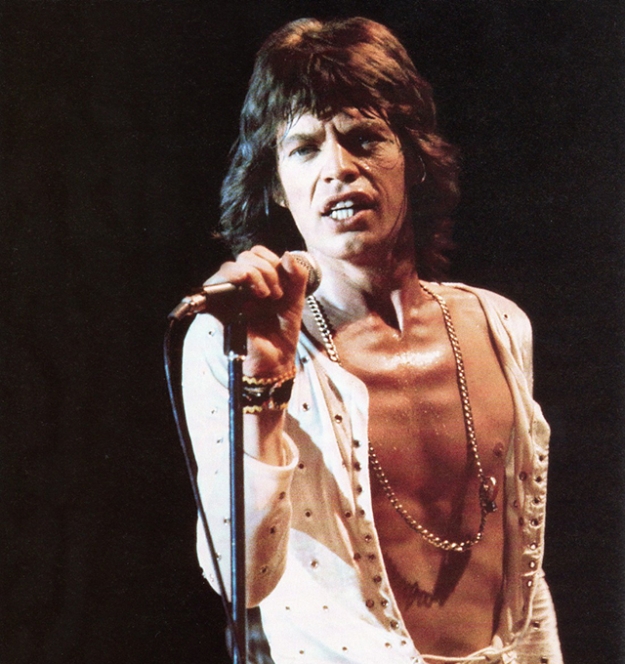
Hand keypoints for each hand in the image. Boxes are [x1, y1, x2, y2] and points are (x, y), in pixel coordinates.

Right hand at [206, 246, 308, 375]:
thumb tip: (288, 254)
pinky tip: (249, 293)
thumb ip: (297, 275)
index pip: (255, 253)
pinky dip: (231, 281)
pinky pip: (212, 288)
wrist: (278, 356)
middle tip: (276, 294)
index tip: (284, 283)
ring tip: (266, 296)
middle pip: (243, 256)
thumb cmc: (283, 329)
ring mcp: (228, 297)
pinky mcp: (218, 310)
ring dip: (253, 274)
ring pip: (229, 267)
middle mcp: (240, 286)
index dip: (271, 260)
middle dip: (265, 270)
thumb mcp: (296, 298)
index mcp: (257, 280)